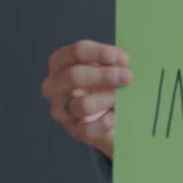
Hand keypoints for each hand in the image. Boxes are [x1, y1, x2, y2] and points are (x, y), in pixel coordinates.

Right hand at [40, 39, 133, 159]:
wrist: (112, 115)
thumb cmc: (108, 83)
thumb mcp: (107, 67)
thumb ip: (113, 61)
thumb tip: (127, 60)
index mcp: (61, 62)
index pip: (76, 51)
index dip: (101, 53)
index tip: (124, 59)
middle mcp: (54, 86)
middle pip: (74, 76)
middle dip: (104, 75)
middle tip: (128, 77)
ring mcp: (61, 110)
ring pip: (83, 105)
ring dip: (108, 99)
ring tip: (123, 98)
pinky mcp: (73, 130)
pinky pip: (89, 129)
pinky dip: (106, 123)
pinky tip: (115, 117)